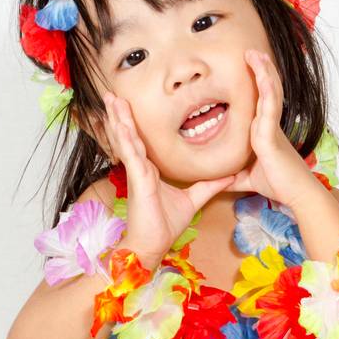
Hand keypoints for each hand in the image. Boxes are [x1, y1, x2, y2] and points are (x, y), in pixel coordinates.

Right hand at [101, 92, 235, 266]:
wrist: (152, 246)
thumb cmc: (164, 226)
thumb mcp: (193, 200)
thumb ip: (208, 186)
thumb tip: (229, 176)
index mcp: (148, 170)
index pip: (140, 140)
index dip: (133, 123)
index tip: (128, 105)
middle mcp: (140, 169)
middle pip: (129, 135)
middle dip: (120, 114)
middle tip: (112, 93)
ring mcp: (137, 174)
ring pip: (126, 140)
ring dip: (118, 119)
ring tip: (110, 99)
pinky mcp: (138, 181)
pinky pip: (131, 156)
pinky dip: (126, 139)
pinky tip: (120, 125)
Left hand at [223, 50, 316, 208]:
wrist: (297, 195)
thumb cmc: (278, 184)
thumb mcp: (247, 180)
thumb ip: (234, 177)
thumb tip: (219, 181)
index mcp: (263, 131)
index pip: (260, 100)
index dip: (257, 82)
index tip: (249, 66)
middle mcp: (269, 126)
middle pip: (267, 91)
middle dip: (260, 70)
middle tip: (250, 52)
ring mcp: (272, 129)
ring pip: (269, 94)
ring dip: (263, 73)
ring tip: (255, 53)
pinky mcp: (272, 137)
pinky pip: (269, 109)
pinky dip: (267, 91)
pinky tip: (263, 76)